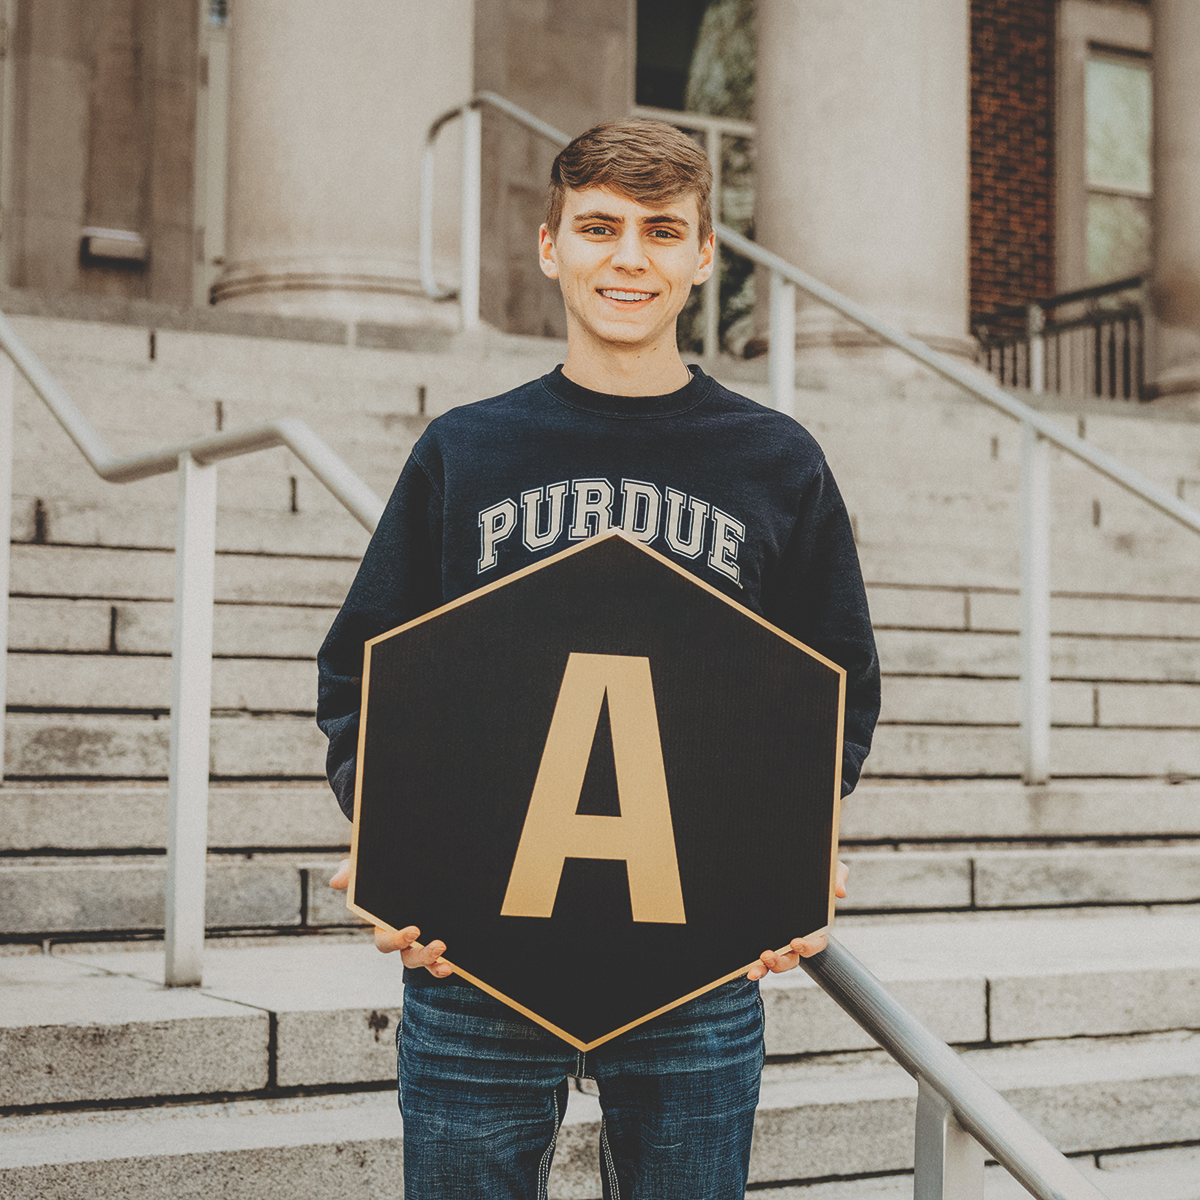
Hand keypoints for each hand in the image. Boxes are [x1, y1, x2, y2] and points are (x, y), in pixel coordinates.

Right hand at [328, 859, 453, 977]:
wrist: (412, 866)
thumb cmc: (384, 874)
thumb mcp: (366, 870)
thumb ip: (352, 872)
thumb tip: (337, 881)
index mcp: (385, 926)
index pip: (386, 942)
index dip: (397, 940)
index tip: (414, 930)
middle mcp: (403, 938)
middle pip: (409, 956)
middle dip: (422, 955)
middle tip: (438, 945)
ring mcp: (420, 941)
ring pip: (424, 961)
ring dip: (434, 962)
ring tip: (446, 955)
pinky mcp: (436, 937)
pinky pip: (439, 958)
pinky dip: (443, 965)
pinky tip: (453, 965)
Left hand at [746, 859, 847, 980]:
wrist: (780, 864)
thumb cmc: (809, 870)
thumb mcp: (826, 868)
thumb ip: (836, 874)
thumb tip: (840, 891)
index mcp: (815, 926)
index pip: (817, 943)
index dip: (809, 946)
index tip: (796, 942)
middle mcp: (796, 938)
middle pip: (793, 959)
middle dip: (782, 961)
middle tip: (768, 954)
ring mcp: (779, 941)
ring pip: (776, 963)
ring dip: (767, 966)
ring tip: (756, 963)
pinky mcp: (762, 939)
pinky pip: (759, 959)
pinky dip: (755, 967)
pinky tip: (748, 970)